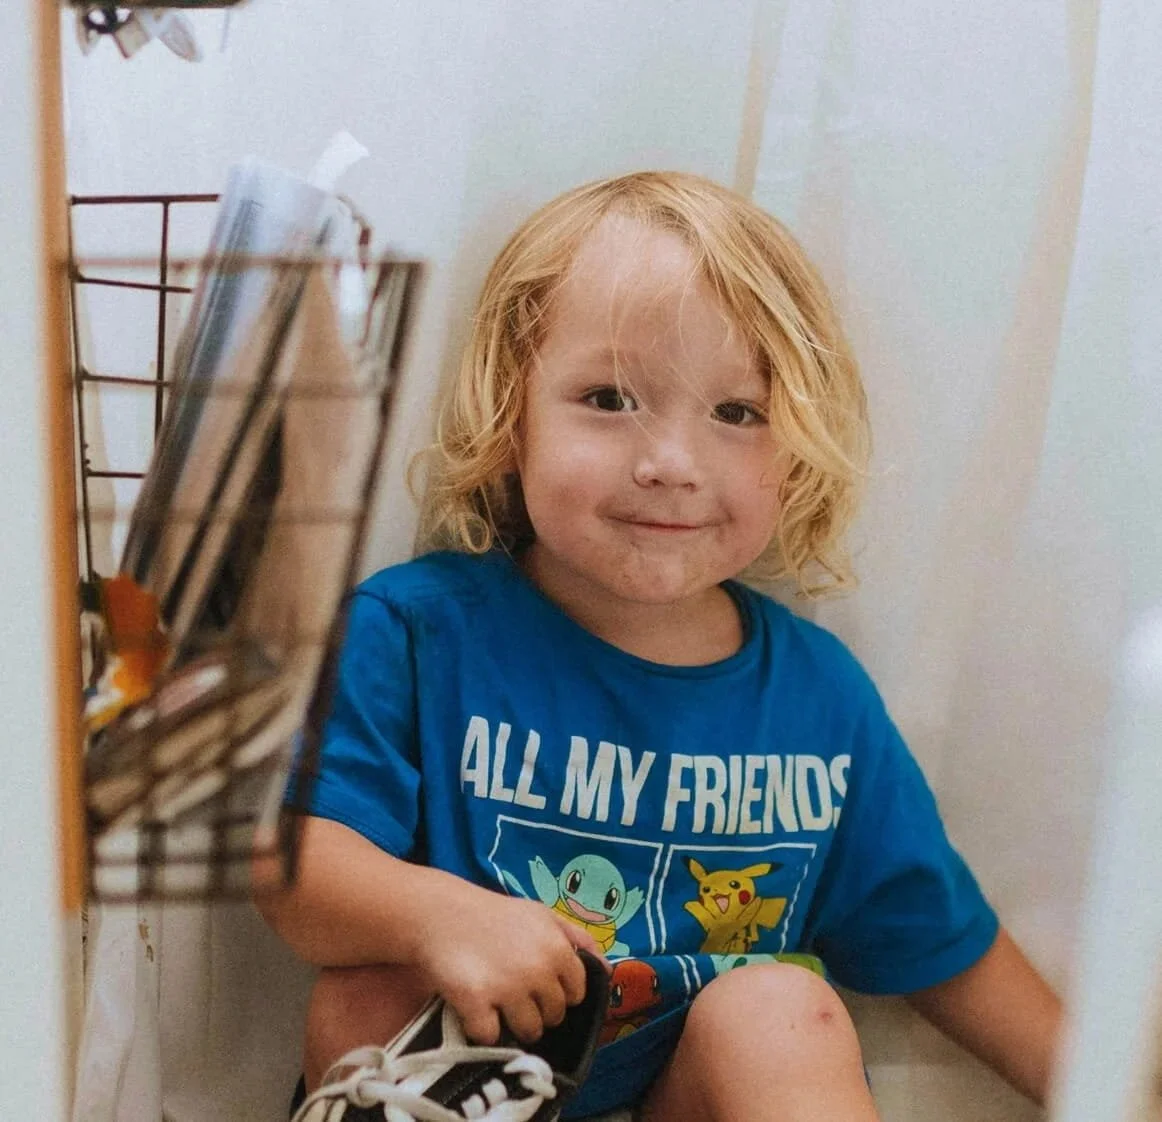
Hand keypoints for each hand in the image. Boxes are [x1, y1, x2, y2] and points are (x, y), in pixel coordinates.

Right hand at [406, 880, 606, 1045]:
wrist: (441, 914)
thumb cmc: (495, 915)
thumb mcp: (541, 914)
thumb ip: (577, 938)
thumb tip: (606, 968)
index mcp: (557, 948)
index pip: (576, 994)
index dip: (560, 992)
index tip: (540, 986)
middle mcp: (537, 970)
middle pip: (553, 1016)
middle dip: (538, 1009)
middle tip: (515, 992)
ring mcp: (507, 989)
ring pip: (529, 1032)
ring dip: (514, 1024)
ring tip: (497, 1002)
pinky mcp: (475, 1003)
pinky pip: (491, 1036)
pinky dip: (483, 1028)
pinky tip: (475, 1007)